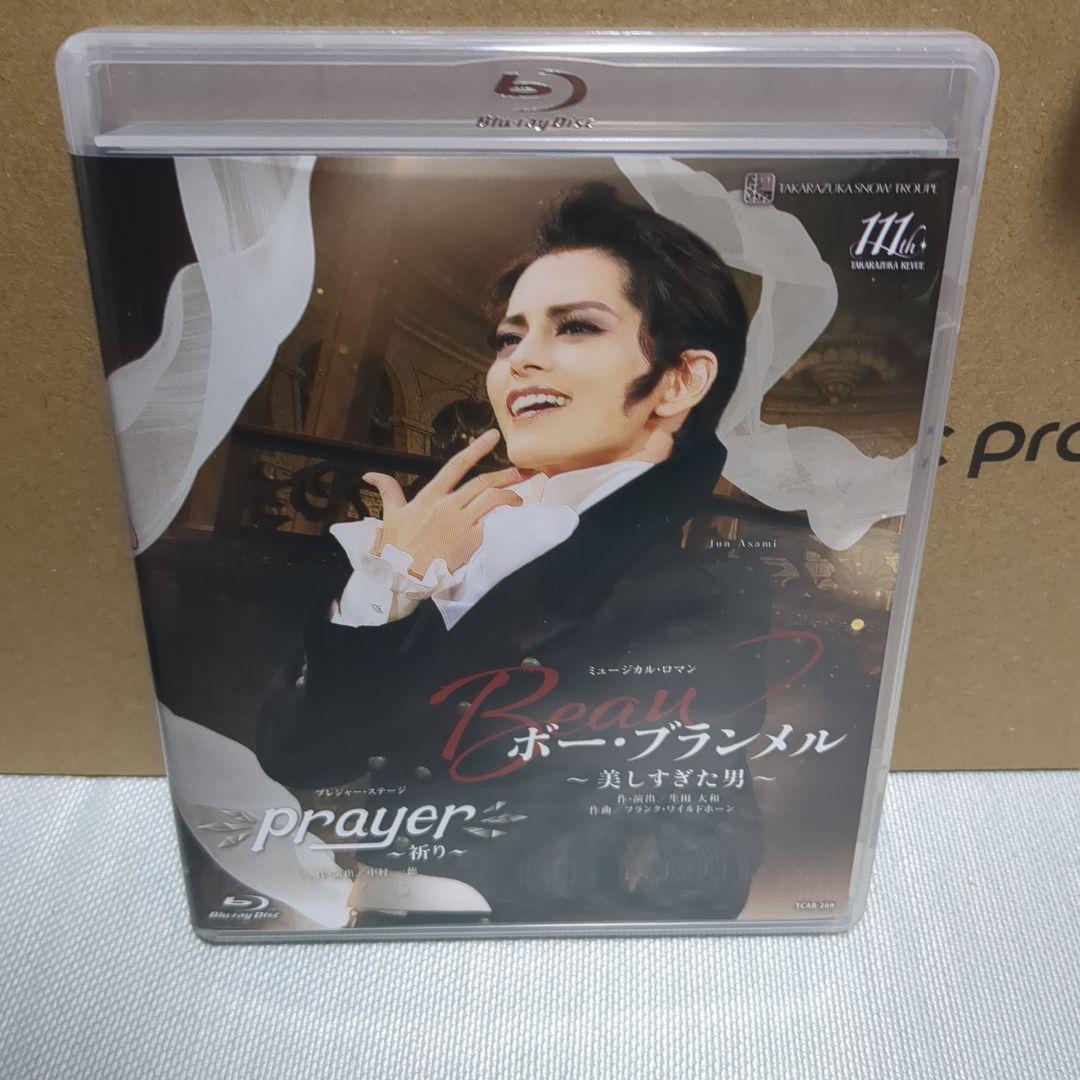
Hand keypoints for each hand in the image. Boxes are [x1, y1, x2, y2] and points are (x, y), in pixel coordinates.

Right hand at [362, 430, 524, 575]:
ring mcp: (460, 523)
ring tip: (519, 497)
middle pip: (483, 482)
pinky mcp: (469, 542)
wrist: (401, 574)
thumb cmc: (396, 545)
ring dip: (510, 495)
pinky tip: (512, 516)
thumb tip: (371, 474)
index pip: (457, 464)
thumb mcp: (391, 514)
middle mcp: (448, 506)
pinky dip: (505, 517)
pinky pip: (493, 524)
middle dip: (505, 475)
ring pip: (492, 500)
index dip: (477, 447)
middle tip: (520, 472)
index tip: (494, 436)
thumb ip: (388, 489)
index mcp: (430, 495)